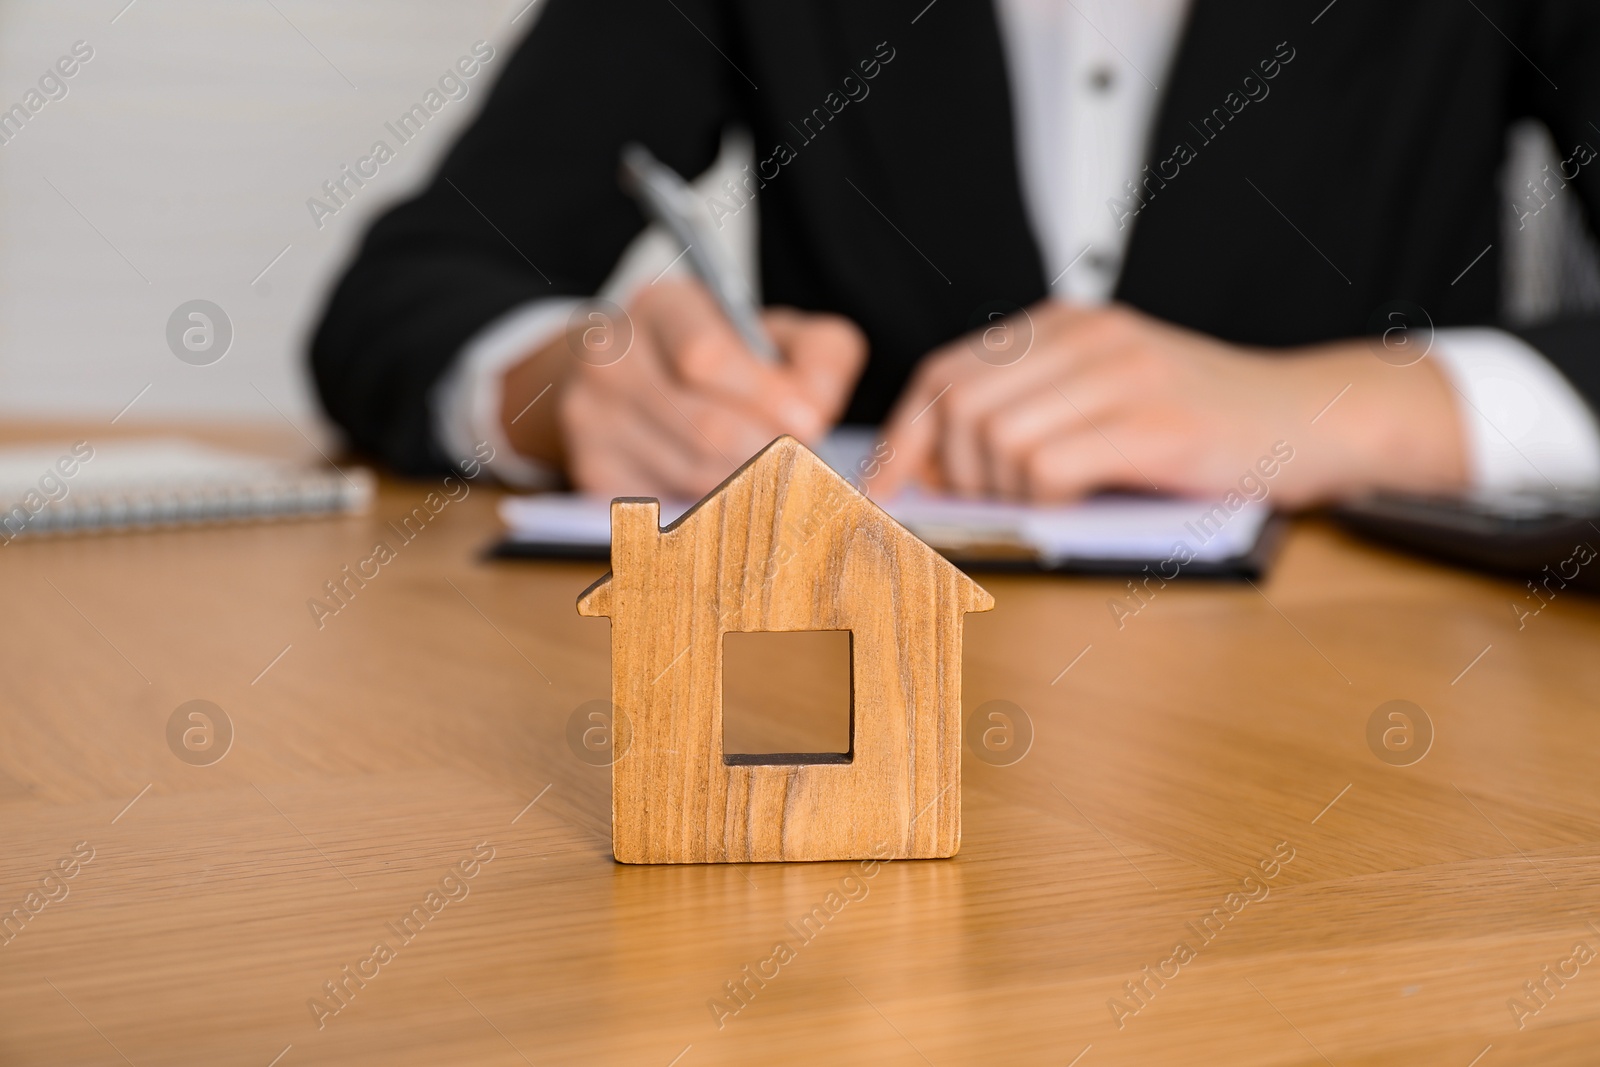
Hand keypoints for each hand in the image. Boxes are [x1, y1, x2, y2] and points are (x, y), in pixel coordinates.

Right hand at [500, 278, 865, 496]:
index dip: (765, 396)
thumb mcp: (777, 333)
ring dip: (751, 490)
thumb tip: (815, 414)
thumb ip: (817, 358)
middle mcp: (610, 357)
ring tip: (782, 484)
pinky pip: (669, 511)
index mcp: (660, 307)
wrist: (635, 380)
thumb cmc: (725, 358)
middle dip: (770, 455)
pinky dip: (715, 515)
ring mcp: (591, 418)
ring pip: (692, 476)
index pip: (704, 356)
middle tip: (811, 469)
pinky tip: (736, 500)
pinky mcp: (592, 474)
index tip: (812, 424)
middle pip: (703, 427)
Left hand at [875, 301, 1466, 505]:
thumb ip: (1028, 416)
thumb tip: (934, 472)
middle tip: (983, 505)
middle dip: (950, 472)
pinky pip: (1050, 466)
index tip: (884, 489)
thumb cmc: (1204, 422)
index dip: (904, 437)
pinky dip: (1046, 498)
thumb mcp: (1106, 398)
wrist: (1315, 417)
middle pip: (957, 406)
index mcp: (1063, 324)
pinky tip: (1081, 500)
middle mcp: (1085, 336)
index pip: (944, 372)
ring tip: (1046, 501)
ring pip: (995, 438)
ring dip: (1002, 490)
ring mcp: (1120, 373)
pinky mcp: (1153, 423)